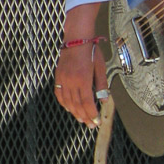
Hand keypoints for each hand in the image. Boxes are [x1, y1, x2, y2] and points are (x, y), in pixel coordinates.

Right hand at [54, 3, 108, 129]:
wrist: (77, 39)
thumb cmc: (91, 51)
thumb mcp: (100, 66)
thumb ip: (102, 84)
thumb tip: (104, 99)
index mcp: (83, 79)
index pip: (87, 102)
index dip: (91, 113)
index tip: (96, 121)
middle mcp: (71, 81)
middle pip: (77, 104)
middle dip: (84, 116)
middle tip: (91, 125)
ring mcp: (63, 79)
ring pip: (68, 101)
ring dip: (75, 112)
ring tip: (82, 119)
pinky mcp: (59, 76)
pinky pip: (59, 94)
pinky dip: (64, 103)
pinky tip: (69, 108)